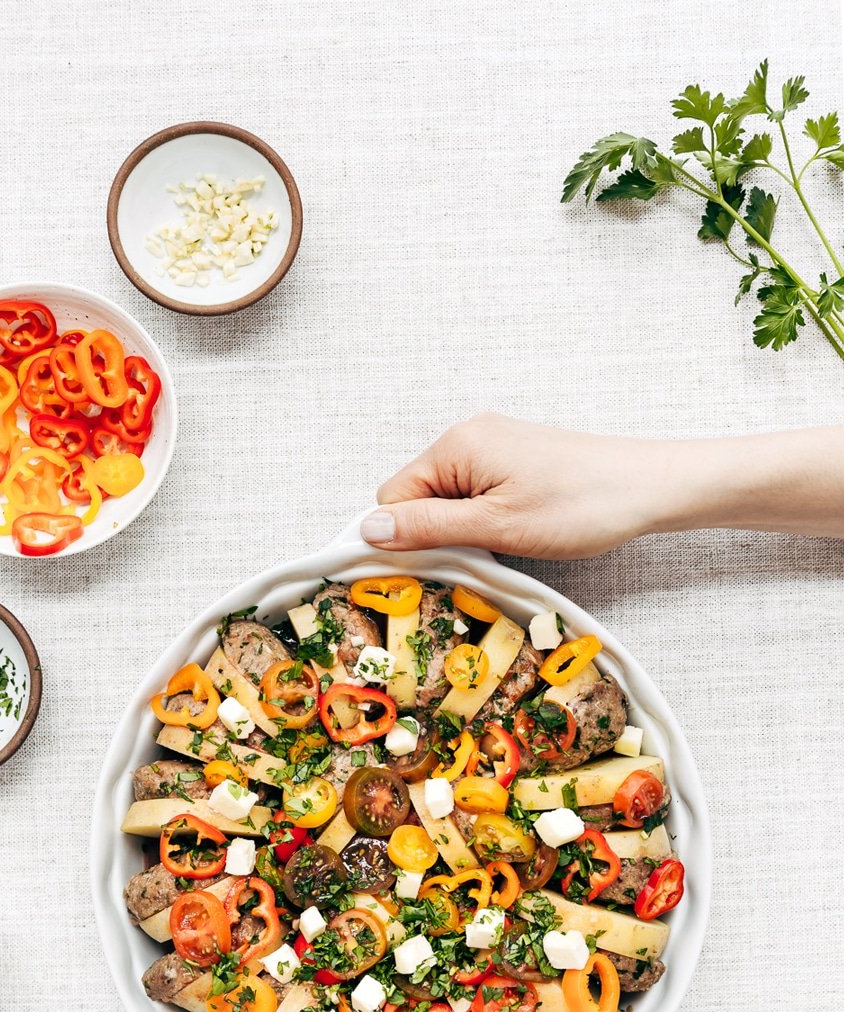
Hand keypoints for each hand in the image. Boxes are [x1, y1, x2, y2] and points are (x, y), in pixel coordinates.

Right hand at [360, 413, 843, 556]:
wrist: (650, 487)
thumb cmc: (579, 506)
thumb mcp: (496, 526)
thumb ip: (428, 529)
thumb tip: (366, 529)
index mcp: (454, 446)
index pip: (392, 498)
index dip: (404, 538)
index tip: (431, 568)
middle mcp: (467, 437)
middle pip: (417, 498)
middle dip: (434, 535)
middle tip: (476, 558)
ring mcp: (492, 446)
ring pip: (446, 501)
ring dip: (462, 531)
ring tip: (502, 546)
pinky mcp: (514, 460)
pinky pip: (473, 495)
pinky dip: (483, 521)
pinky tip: (514, 534)